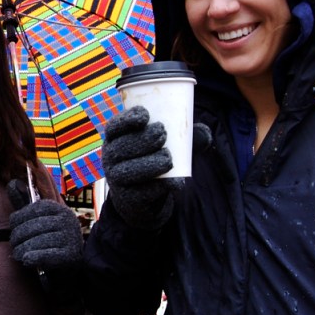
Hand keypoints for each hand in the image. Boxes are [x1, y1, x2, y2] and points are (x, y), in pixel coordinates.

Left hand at [7, 180, 82, 270]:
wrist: (71, 260)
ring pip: (38, 241)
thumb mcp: (39, 219)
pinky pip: (47, 254)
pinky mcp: (71, 255)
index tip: (12, 225)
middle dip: (19, 235)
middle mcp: (68, 220)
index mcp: (60, 208)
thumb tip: (11, 183)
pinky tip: (26, 259)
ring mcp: (71, 237)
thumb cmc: (50, 237)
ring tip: (17, 253)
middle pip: (35, 225)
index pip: (35, 208)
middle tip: (13, 243)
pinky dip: (34, 257)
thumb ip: (24, 205)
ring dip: (23, 249)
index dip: (19, 217)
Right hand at [102, 106, 175, 228]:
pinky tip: (175, 182)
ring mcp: (117, 180)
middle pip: (122, 146)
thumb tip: (205, 134)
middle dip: (144, 139)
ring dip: (152, 163)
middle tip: (163, 134)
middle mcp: (110, 158)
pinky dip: (162, 186)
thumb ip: (183, 138)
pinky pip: (144, 192)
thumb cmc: (151, 161)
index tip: (146, 115)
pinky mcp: (129, 199)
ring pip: (131, 170)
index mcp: (115, 139)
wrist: (141, 200)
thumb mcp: (161, 146)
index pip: (114, 126)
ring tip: (168, 160)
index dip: (127, 119)